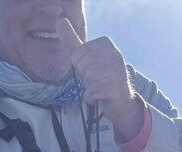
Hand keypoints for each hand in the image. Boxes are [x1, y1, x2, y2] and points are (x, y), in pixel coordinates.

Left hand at [56, 18, 144, 138]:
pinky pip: (91, 92)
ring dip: (89, 88)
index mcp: (105, 43)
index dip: (81, 67)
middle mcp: (113, 53)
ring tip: (100, 88)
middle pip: (82, 66)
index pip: (77, 54)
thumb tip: (60, 20)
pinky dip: (92, 98)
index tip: (93, 71)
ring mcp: (116, 70)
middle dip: (85, 78)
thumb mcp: (85, 57)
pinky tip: (101, 97)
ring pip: (87, 79)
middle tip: (97, 81)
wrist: (121, 101)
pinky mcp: (116, 87)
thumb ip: (71, 40)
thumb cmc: (100, 78)